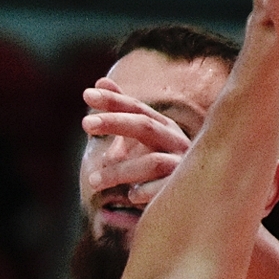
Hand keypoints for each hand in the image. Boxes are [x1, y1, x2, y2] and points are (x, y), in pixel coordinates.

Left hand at [82, 77, 189, 203]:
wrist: (194, 198)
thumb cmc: (158, 165)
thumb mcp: (137, 138)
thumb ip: (119, 112)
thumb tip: (100, 80)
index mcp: (164, 128)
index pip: (137, 108)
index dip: (113, 100)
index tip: (87, 94)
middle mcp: (176, 142)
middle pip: (145, 126)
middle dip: (115, 122)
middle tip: (85, 122)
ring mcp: (184, 167)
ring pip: (152, 162)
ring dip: (120, 171)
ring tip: (92, 181)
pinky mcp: (188, 192)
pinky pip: (165, 191)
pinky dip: (146, 192)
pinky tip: (130, 196)